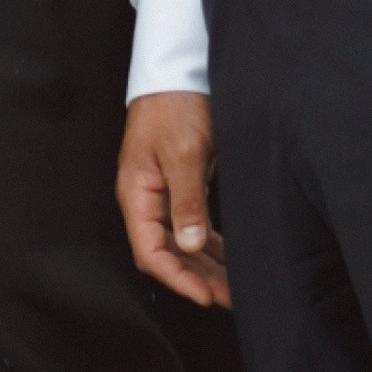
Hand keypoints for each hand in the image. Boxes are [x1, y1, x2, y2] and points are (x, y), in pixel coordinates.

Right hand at [117, 91, 229, 307]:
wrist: (178, 73)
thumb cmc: (175, 107)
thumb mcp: (184, 153)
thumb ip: (188, 200)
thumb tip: (191, 244)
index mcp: (137, 194)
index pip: (150, 252)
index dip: (176, 278)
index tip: (205, 296)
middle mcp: (146, 200)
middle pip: (167, 253)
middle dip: (196, 279)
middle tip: (230, 299)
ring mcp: (163, 195)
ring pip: (182, 243)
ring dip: (205, 266)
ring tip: (234, 287)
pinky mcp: (181, 187)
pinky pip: (192, 227)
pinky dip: (210, 245)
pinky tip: (229, 258)